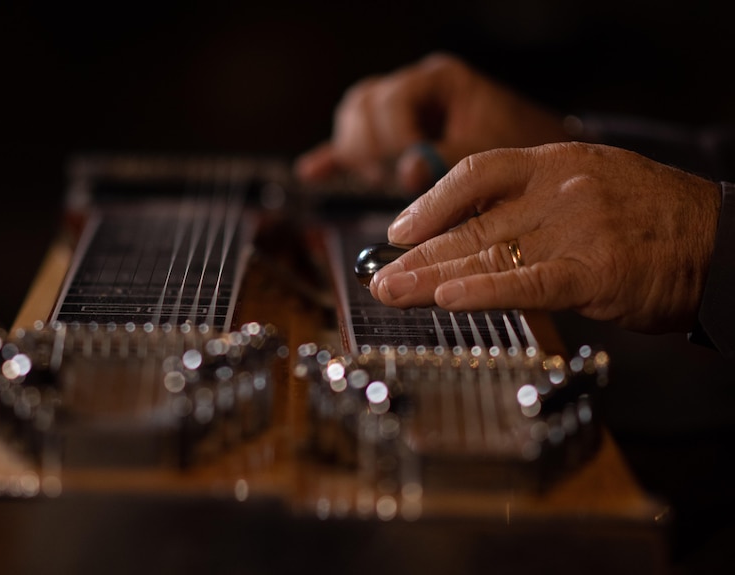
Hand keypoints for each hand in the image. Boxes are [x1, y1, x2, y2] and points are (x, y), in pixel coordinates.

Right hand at [295, 53, 569, 193]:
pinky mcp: (391, 140)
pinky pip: (353, 143)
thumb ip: (452, 158)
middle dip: (372, 146)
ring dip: (358, 151)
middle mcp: (414, 90)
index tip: (410, 168)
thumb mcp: (494, 151)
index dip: (395, 136)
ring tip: (378, 178)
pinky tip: (312, 172)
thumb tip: (409, 171)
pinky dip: (334, 159)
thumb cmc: (521, 147)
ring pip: (354, 117)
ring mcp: (399, 113)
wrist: (536, 159)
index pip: (393, 98)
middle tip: (389, 177)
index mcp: (440, 81)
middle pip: (364, 104)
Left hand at [369, 143, 720, 332]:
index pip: (475, 173)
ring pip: (489, 254)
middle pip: (471, 223)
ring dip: (432, 277)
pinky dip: (486, 291)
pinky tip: (449, 299)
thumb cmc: (651, 219)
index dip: (430, 203)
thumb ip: (531, 206)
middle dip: (417, 254)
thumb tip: (472, 235)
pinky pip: (530, 282)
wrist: (719, 240)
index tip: (399, 230)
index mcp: (554, 164)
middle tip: (378, 276)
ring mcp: (577, 228)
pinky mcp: (597, 270)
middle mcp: (559, 190)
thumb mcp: (588, 186)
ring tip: (393, 293)